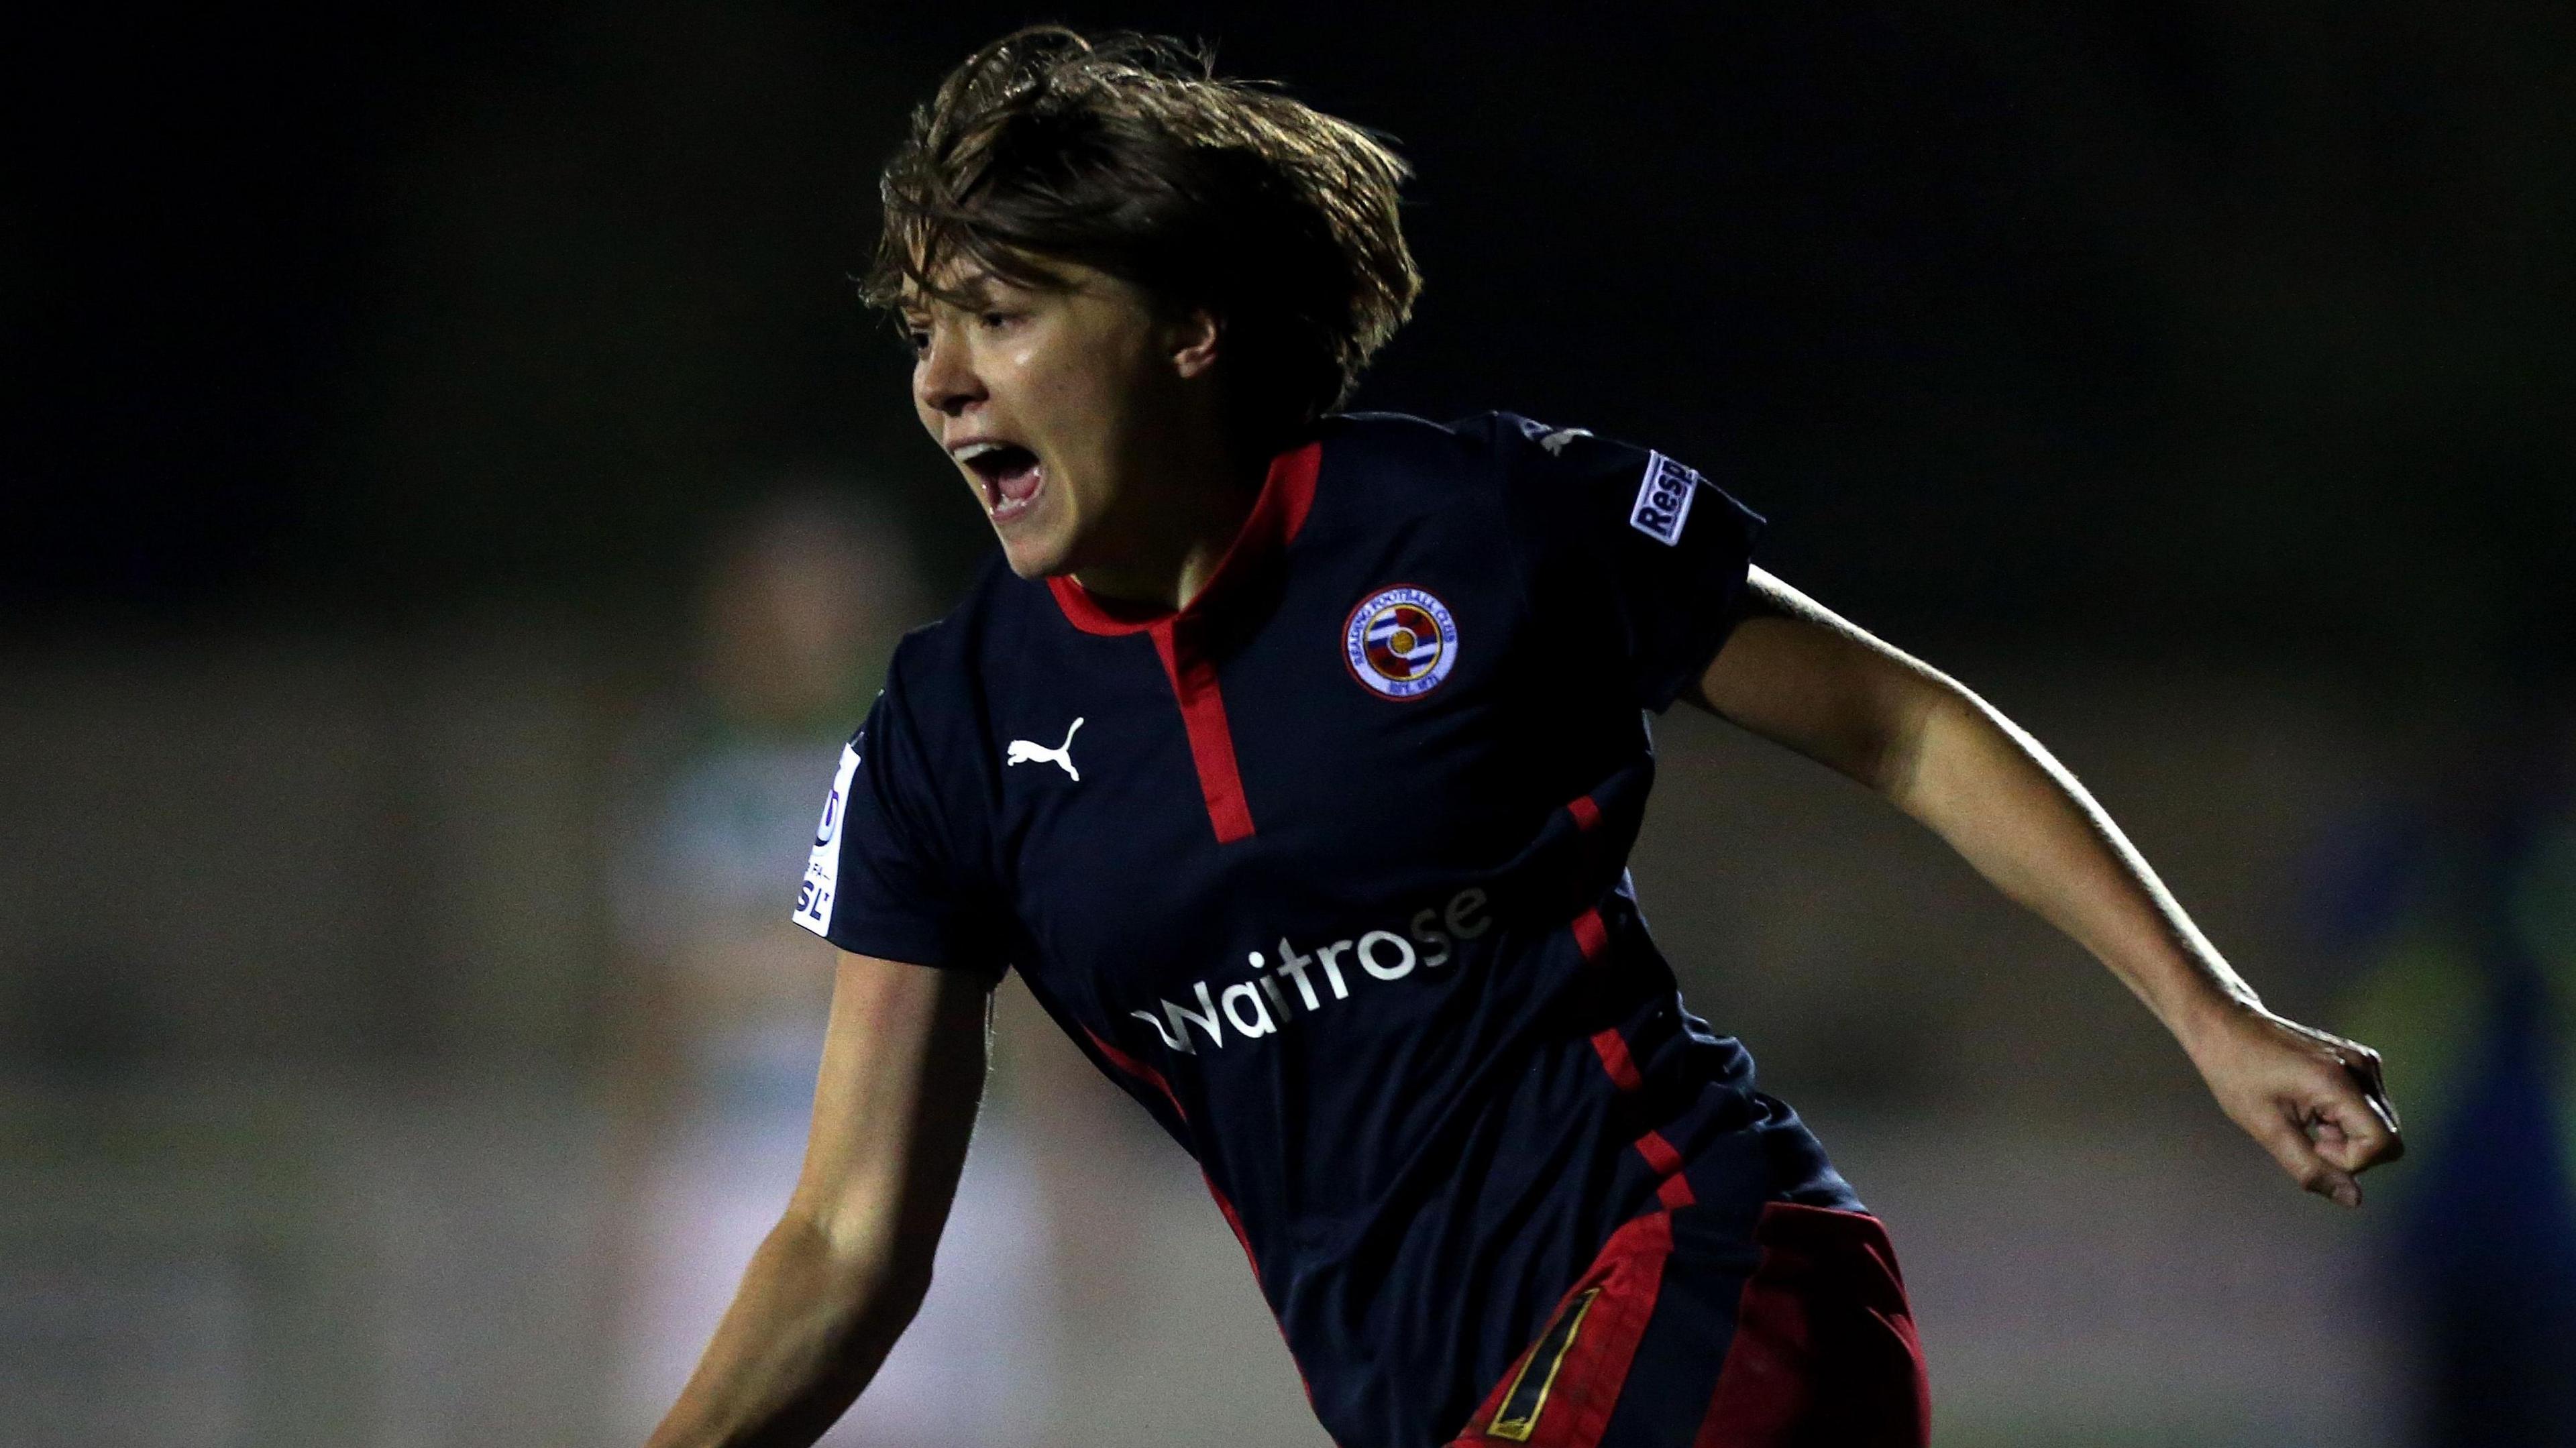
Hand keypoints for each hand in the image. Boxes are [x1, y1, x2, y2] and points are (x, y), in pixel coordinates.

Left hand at [2184, 1003, 2403, 1206]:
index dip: (2350, 1160)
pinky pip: (2370, 1110)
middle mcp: (2362, 1068)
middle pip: (2387, 1138)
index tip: (2312, 1144)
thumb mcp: (2265, 1128)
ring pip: (2380, 1126)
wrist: (2226, 1025)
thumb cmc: (2237, 1073)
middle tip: (2307, 1133)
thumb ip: (2309, 1168)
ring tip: (2306, 1117)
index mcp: (2338, 1081)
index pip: (2384, 1143)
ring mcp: (2364, 1062)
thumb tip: (2353, 1200)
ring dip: (2345, 1135)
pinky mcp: (2360, 1061)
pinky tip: (2312, 1106)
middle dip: (2348, 1150)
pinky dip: (2344, 1119)